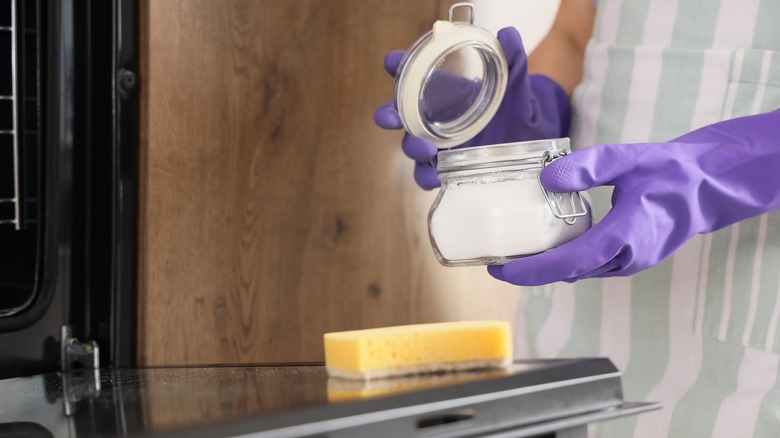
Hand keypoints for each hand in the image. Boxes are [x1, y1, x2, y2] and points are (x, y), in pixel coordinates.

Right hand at [374, 27, 570, 189]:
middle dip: (389, 114)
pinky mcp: (446, 167)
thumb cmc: (513, 106)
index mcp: (442, 88)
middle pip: (399, 113)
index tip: (393, 61)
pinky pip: (427, 175)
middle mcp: (432, 115)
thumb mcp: (515, 84)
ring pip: (410, 145)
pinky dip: (427, 177)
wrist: (528, 139)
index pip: (411, 72)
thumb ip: (513, 60)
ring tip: (426, 150)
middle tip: (391, 117)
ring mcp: (437, 142)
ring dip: (411, 147)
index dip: (397, 66)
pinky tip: (436, 178)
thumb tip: (509, 34)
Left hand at [488, 110, 779, 285]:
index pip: (567, 264)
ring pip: (576, 273)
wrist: (705, 189)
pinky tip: (542, 247)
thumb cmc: (669, 172)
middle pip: (565, 273)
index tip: (498, 268)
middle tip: (492, 259)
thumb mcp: (628, 158)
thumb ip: (588, 166)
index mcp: (625, 237)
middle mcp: (625, 259)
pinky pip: (587, 267)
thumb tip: (546, 178)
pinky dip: (562, 262)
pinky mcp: (627, 261)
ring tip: (509, 253)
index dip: (529, 270)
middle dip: (527, 272)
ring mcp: (627, 264)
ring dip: (544, 268)